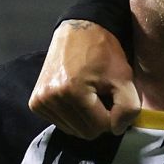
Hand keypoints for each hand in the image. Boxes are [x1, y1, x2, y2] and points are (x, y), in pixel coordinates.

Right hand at [30, 20, 138, 138]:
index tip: (114, 99)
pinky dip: (71, 116)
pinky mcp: (35, 103)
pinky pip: (60, 123)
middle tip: (102, 97)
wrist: (79, 30)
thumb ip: (127, 108)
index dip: (114, 116)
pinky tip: (75, 99)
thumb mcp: (124, 77)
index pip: (101, 127)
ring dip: (85, 119)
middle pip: (85, 132)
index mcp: (72, 92)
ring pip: (72, 130)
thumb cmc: (103, 52)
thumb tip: (117, 130)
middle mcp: (51, 98)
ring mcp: (40, 101)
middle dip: (98, 119)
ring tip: (88, 96)